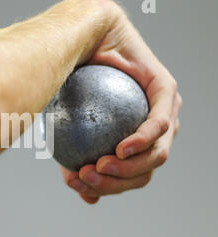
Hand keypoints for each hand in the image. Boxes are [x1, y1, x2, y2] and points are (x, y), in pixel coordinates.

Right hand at [62, 4, 181, 203]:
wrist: (79, 41)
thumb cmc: (72, 84)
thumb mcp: (70, 131)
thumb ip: (79, 161)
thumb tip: (85, 195)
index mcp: (137, 141)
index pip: (130, 177)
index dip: (107, 188)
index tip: (79, 184)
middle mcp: (156, 130)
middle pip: (146, 173)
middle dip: (116, 184)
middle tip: (86, 177)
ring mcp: (165, 111)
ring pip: (158, 156)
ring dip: (128, 169)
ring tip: (99, 167)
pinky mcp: (166, 91)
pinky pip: (159, 124)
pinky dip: (141, 141)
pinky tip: (121, 150)